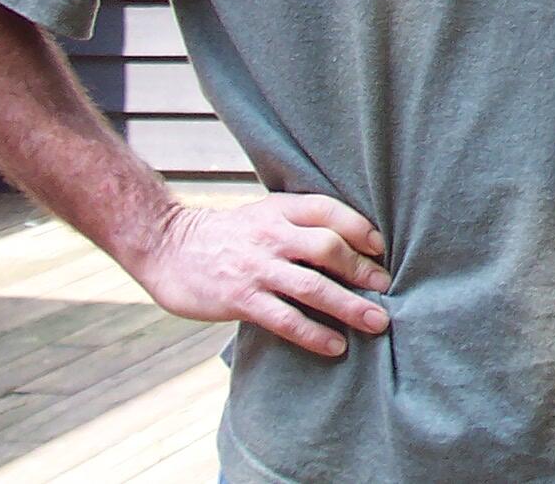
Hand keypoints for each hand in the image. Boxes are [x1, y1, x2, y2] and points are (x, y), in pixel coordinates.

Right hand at [128, 193, 390, 357]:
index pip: (329, 210)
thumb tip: (353, 244)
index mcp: (280, 210)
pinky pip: (286, 319)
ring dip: (349, 306)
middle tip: (386, 287)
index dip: (359, 228)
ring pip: (313, 287)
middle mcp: (272, 236)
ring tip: (377, 321)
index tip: (382, 247)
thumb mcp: (265, 215)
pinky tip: (336, 345)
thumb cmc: (230, 234)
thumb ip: (301, 223)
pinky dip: (315, 334)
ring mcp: (256, 269)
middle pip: (328, 249)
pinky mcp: (241, 300)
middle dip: (362, 270)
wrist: (168, 247)